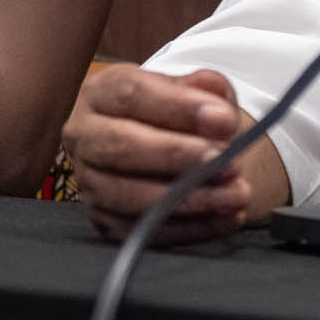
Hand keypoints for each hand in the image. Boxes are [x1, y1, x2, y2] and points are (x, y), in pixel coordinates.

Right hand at [65, 64, 279, 245]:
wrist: (158, 146)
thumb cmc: (171, 113)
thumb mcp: (189, 89)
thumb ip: (207, 89)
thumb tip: (219, 113)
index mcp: (101, 93)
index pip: (131, 94)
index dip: (179, 107)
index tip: (225, 120)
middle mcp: (85, 136)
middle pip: (120, 146)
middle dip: (177, 155)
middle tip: (225, 160)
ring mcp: (89, 182)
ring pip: (129, 195)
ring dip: (188, 198)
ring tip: (235, 194)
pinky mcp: (104, 220)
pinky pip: (142, 230)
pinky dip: (190, 228)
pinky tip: (225, 217)